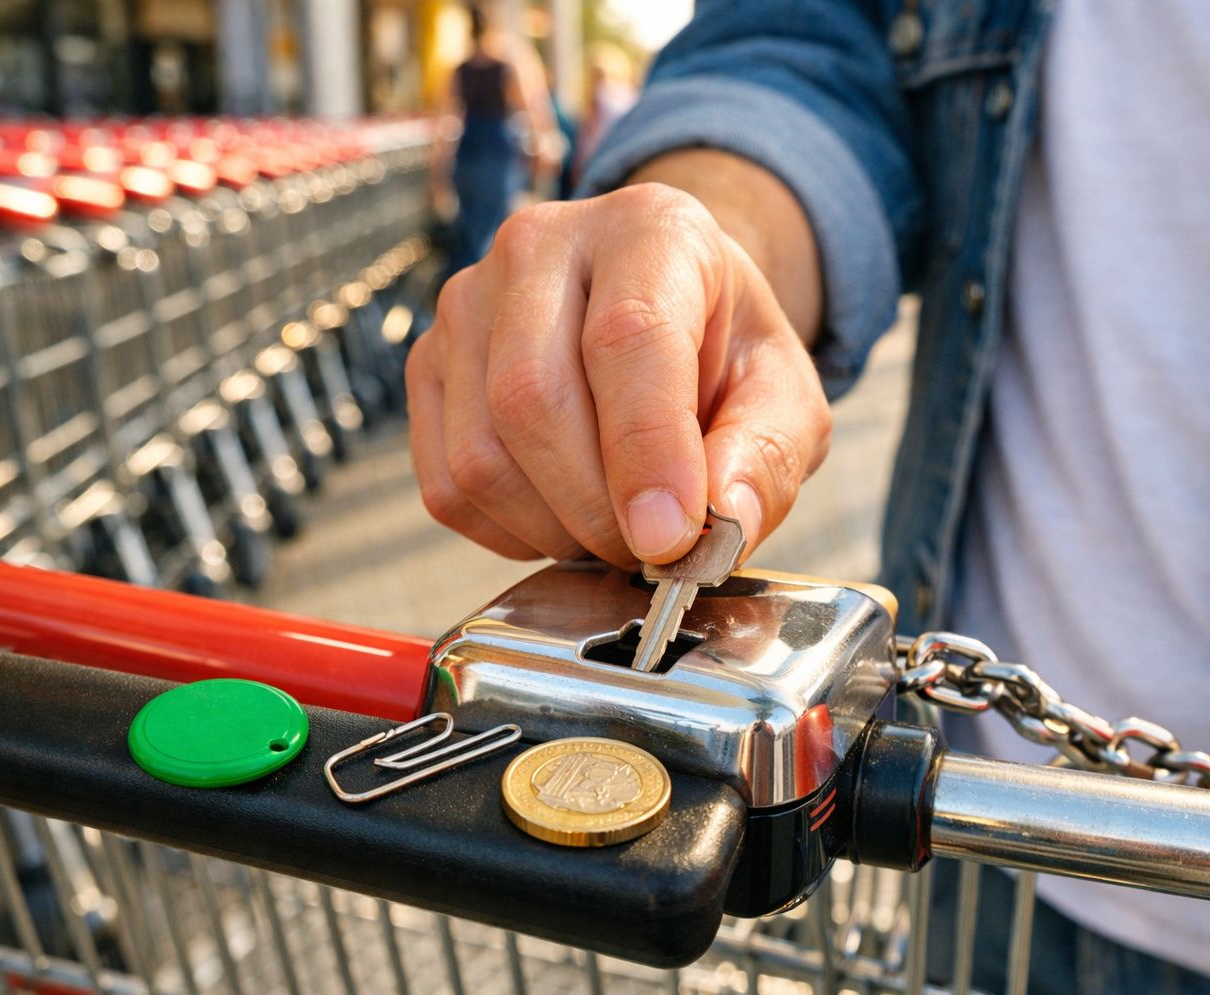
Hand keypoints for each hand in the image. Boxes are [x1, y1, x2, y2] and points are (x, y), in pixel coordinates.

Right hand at [406, 182, 831, 566]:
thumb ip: (765, 454)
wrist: (668, 316)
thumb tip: (720, 521)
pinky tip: (561, 515)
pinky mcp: (427, 362)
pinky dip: (509, 532)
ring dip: (553, 529)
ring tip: (613, 529)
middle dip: (596, 509)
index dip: (647, 452)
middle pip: (532, 399)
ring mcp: (467, 301)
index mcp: (649, 230)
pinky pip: (448, 483)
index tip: (670, 540)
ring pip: (481, 454)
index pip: (628, 336)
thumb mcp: (783, 394)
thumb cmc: (724, 351)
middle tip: (650, 550)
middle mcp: (540, 246)